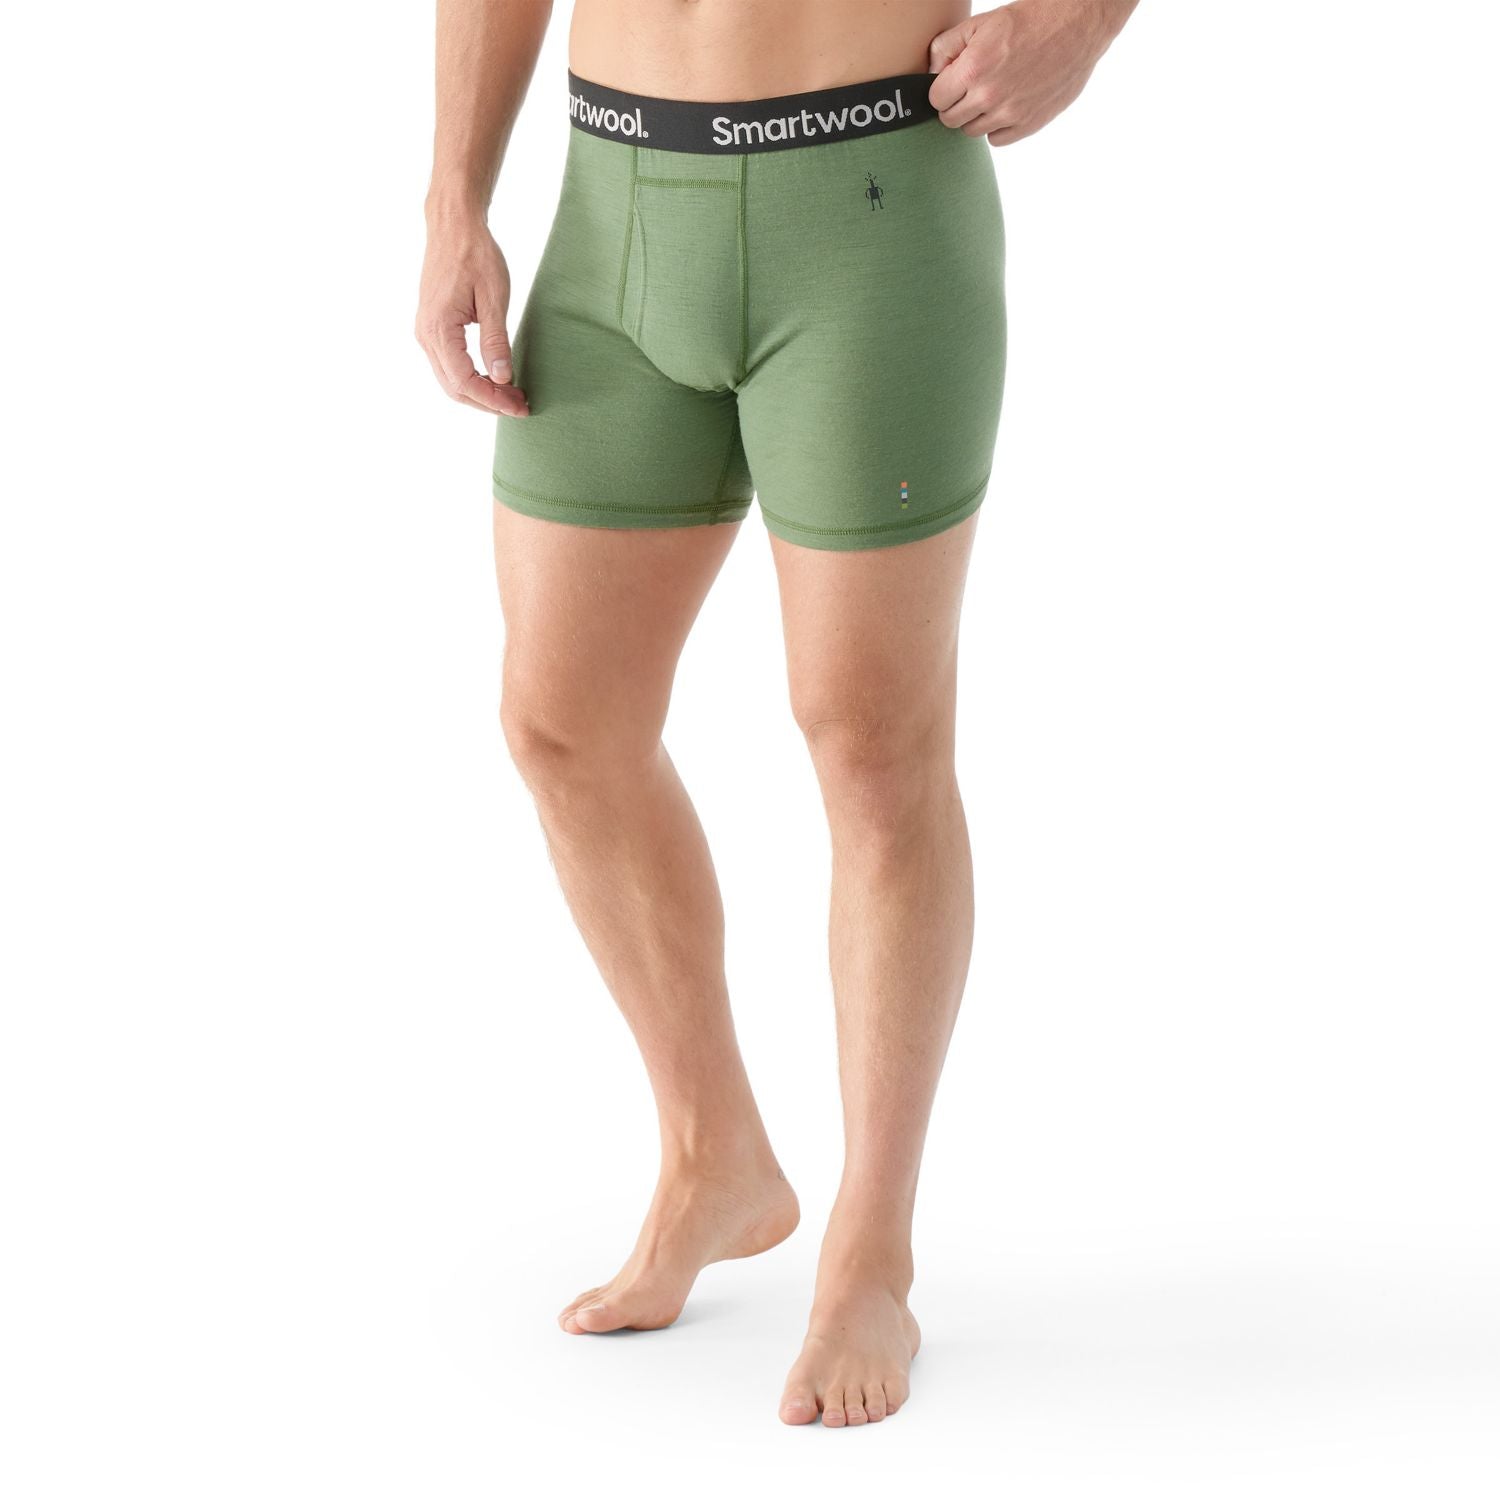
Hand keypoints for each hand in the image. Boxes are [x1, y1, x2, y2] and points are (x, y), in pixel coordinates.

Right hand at [415, 216, 528, 415]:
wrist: (453, 226)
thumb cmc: (475, 255)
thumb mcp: (494, 297)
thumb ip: (496, 341)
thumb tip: (502, 378)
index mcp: (439, 328)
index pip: (464, 381)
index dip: (493, 400)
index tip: (520, 406)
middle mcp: (426, 335)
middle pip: (454, 388)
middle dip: (488, 402)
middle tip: (521, 405)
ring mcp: (426, 332)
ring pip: (450, 380)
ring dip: (480, 393)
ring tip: (512, 395)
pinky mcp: (432, 328)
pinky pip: (449, 366)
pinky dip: (472, 378)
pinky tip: (496, 378)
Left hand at [928, 0, 1127, 146]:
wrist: (1077, 24)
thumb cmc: (1029, 20)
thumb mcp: (981, 23)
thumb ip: (947, 47)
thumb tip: (930, 72)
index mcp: (973, 69)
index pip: (936, 100)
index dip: (942, 89)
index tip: (953, 80)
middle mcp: (989, 96)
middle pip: (950, 120)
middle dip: (956, 103)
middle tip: (971, 86)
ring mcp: (1010, 114)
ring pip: (972, 131)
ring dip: (976, 115)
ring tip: (992, 91)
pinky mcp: (1028, 124)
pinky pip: (996, 139)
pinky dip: (997, 126)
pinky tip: (1007, 103)